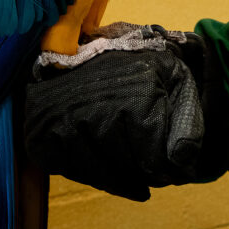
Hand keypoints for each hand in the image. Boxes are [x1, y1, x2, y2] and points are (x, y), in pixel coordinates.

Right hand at [23, 24, 207, 200]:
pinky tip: (103, 159)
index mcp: (137, 93)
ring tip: (132, 171)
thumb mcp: (177, 81)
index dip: (168, 168)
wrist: (85, 50)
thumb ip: (188, 121)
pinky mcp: (40, 134)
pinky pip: (70, 171)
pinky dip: (90, 172)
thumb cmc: (138, 68)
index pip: (155, 157)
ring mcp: (65, 121)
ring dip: (119, 179)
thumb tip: (183, 163)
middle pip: (128, 167)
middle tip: (153, 170)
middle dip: (145, 174)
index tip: (174, 169)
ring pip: (99, 174)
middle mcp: (97, 107)